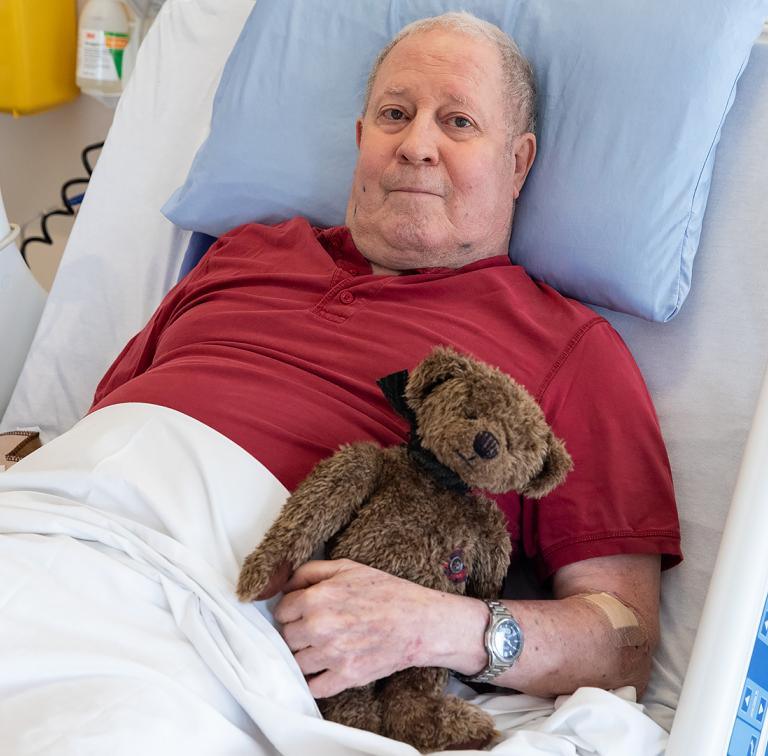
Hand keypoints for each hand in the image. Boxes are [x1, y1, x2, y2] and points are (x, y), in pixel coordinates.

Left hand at [274, 559, 486, 697]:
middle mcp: (319, 627)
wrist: (419, 621)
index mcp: (317, 598)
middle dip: (298, 632)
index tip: (303, 611)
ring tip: (324, 646)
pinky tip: (325, 668)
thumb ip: (310, 571)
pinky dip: (316, 680)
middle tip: (317, 628)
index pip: (282, 610)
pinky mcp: (345, 677)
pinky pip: (313, 687)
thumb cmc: (386, 591)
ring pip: (297, 662)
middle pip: (286, 637)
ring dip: (306, 655)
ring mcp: (331, 655)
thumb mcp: (347, 567)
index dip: (292, 609)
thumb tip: (285, 584)